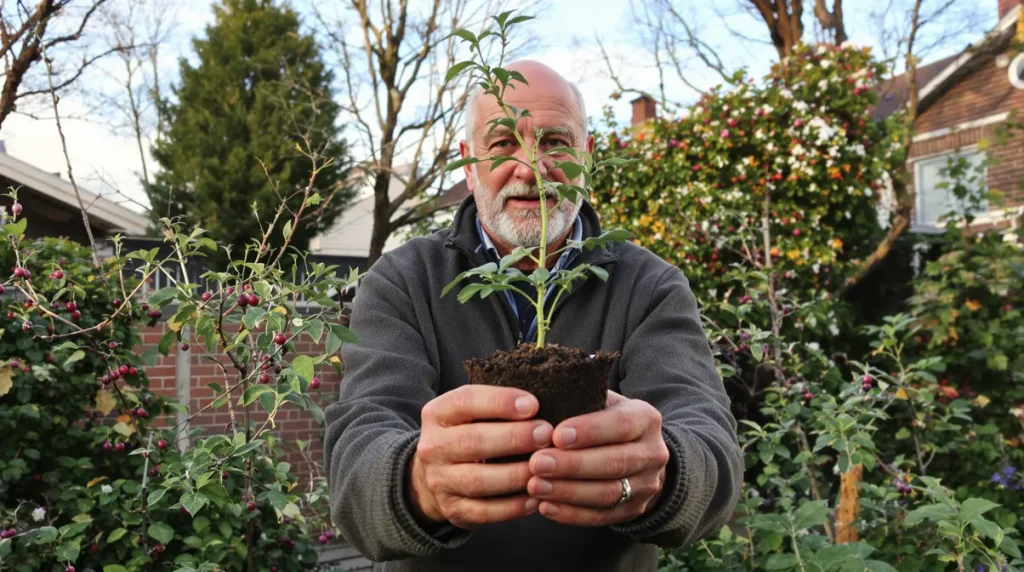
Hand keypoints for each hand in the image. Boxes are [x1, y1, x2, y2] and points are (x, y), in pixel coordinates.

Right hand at [407, 385, 553, 528]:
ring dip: (515, 474)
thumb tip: (535, 406)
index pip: (465, 401)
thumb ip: (496, 406)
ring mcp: (439, 481)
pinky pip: (484, 512)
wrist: (434, 474)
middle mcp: (433, 447)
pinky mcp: (452, 509)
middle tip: (545, 435)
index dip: (500, 402)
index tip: (532, 405)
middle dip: (514, 438)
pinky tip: (535, 497)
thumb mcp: (470, 412)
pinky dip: (512, 507)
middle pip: (472, 442)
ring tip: (544, 467)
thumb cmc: (467, 433)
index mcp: (437, 414)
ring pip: (477, 480)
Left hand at [526, 391, 669, 525]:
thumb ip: (582, 400)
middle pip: (613, 463)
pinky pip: (601, 516)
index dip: (589, 431)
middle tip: (536, 463)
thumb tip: (539, 400)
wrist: (641, 454)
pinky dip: (571, 514)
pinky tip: (545, 506)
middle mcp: (652, 453)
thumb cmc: (607, 421)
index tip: (556, 435)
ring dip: (567, 491)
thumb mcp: (605, 402)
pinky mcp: (633, 510)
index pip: (621, 424)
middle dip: (572, 465)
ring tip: (535, 486)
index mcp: (645, 419)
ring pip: (607, 493)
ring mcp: (646, 486)